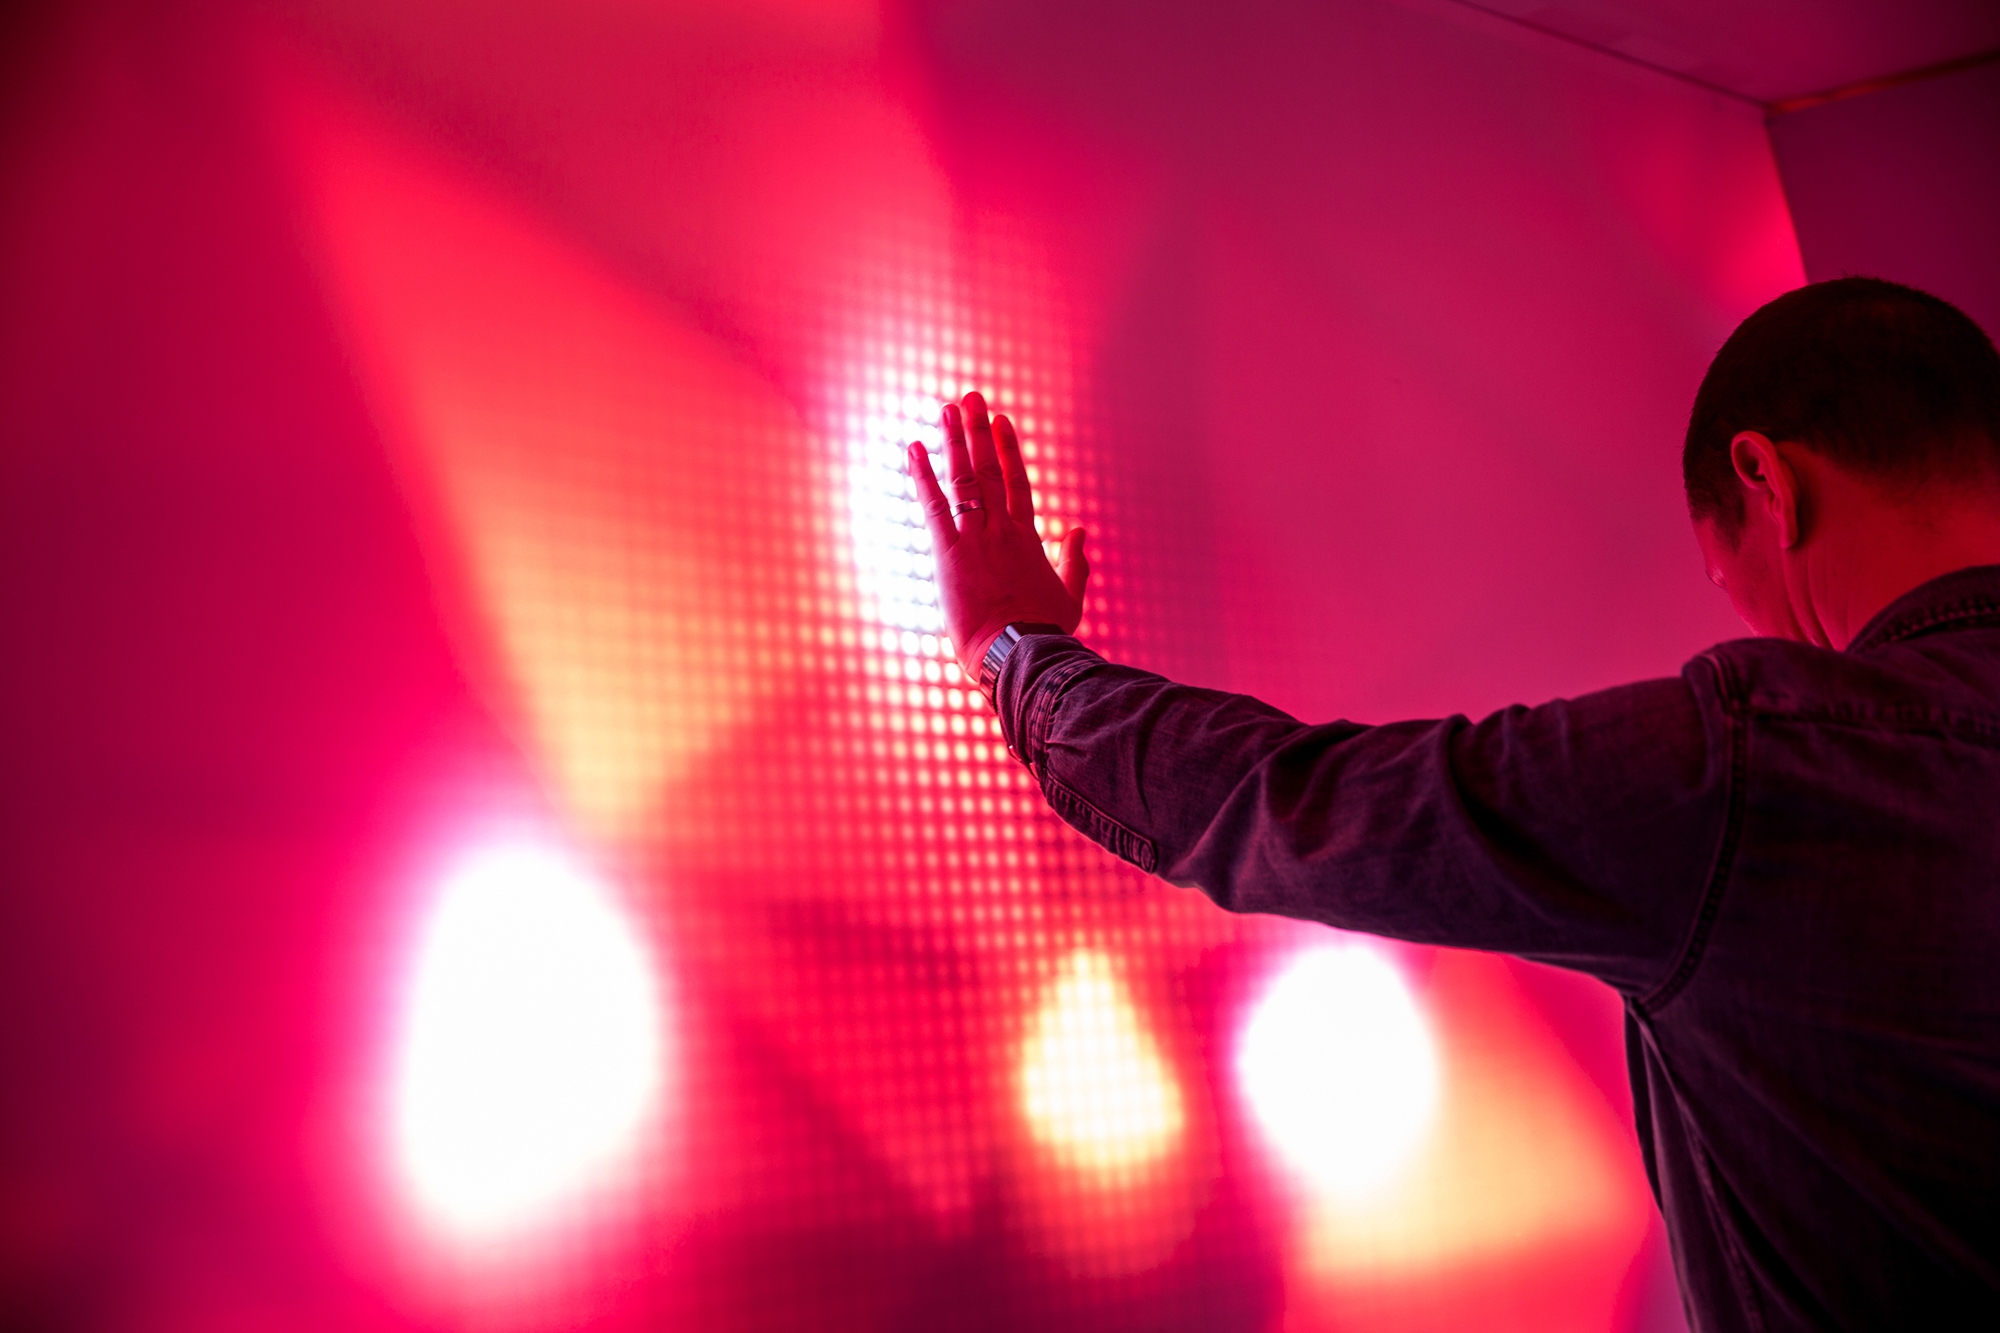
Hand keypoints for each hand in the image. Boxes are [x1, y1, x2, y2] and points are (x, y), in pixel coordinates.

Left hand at [908, 391, 1088, 676]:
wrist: (1019, 652)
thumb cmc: (1045, 633)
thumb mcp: (1070, 596)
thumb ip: (1076, 562)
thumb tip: (1080, 532)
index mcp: (1029, 537)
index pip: (1017, 482)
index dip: (1008, 449)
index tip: (1001, 422)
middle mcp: (1003, 528)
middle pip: (990, 469)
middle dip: (979, 431)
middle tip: (970, 399)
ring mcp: (977, 537)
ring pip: (965, 479)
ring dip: (954, 442)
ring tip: (947, 409)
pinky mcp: (951, 552)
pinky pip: (934, 505)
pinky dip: (923, 475)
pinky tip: (914, 449)